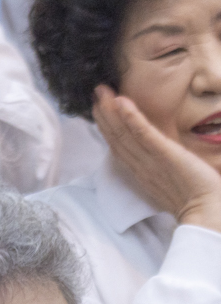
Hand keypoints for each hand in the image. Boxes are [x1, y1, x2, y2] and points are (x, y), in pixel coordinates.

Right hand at [93, 86, 220, 230]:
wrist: (208, 211)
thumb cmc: (197, 199)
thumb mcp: (174, 182)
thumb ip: (163, 169)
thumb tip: (162, 158)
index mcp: (142, 172)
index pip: (119, 146)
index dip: (108, 126)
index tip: (101, 108)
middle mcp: (140, 166)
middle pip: (116, 137)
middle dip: (103, 114)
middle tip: (96, 92)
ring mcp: (150, 160)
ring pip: (123, 133)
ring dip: (111, 111)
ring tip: (102, 91)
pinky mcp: (164, 154)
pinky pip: (144, 134)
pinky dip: (131, 118)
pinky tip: (121, 101)